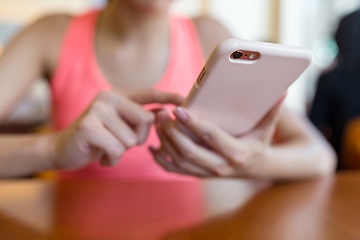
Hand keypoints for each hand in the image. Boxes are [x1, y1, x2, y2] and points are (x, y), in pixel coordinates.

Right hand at [50, 89, 183, 169]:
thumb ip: (140, 117)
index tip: (185, 99)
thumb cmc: (98, 139)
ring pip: (131, 139)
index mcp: (119, 95)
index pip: (149, 93)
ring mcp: (97, 110)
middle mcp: (108, 98)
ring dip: (122, 151)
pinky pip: (117, 150)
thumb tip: (164, 111)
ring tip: (107, 148)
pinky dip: (112, 160)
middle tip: (121, 142)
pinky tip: (101, 156)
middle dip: (139, 138)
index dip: (168, 96)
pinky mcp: (89, 127)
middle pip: (146, 120)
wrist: (63, 150)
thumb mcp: (121, 126)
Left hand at [150, 95, 285, 177]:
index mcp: (237, 153)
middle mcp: (221, 168)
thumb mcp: (266, 128)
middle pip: (190, 152)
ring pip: (180, 161)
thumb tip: (282, 90)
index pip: (211, 136)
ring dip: (165, 143)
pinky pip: (176, 171)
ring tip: (157, 123)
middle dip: (173, 133)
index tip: (178, 109)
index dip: (194, 123)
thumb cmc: (260, 143)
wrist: (258, 170)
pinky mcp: (200, 176)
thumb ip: (271, 110)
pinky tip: (153, 146)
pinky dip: (162, 160)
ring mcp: (208, 174)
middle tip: (161, 114)